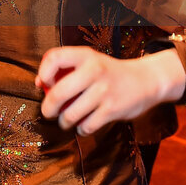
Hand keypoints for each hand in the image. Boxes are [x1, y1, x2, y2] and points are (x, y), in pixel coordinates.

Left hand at [37, 46, 183, 135]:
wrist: (146, 80)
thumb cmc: (108, 72)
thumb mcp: (89, 61)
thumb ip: (65, 68)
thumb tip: (39, 84)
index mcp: (85, 55)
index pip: (54, 58)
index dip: (43, 73)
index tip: (44, 84)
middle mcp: (94, 71)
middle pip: (58, 93)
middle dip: (48, 108)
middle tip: (48, 112)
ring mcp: (104, 91)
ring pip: (70, 114)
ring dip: (64, 121)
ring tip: (66, 120)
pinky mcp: (112, 110)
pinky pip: (86, 126)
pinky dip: (81, 129)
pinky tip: (83, 124)